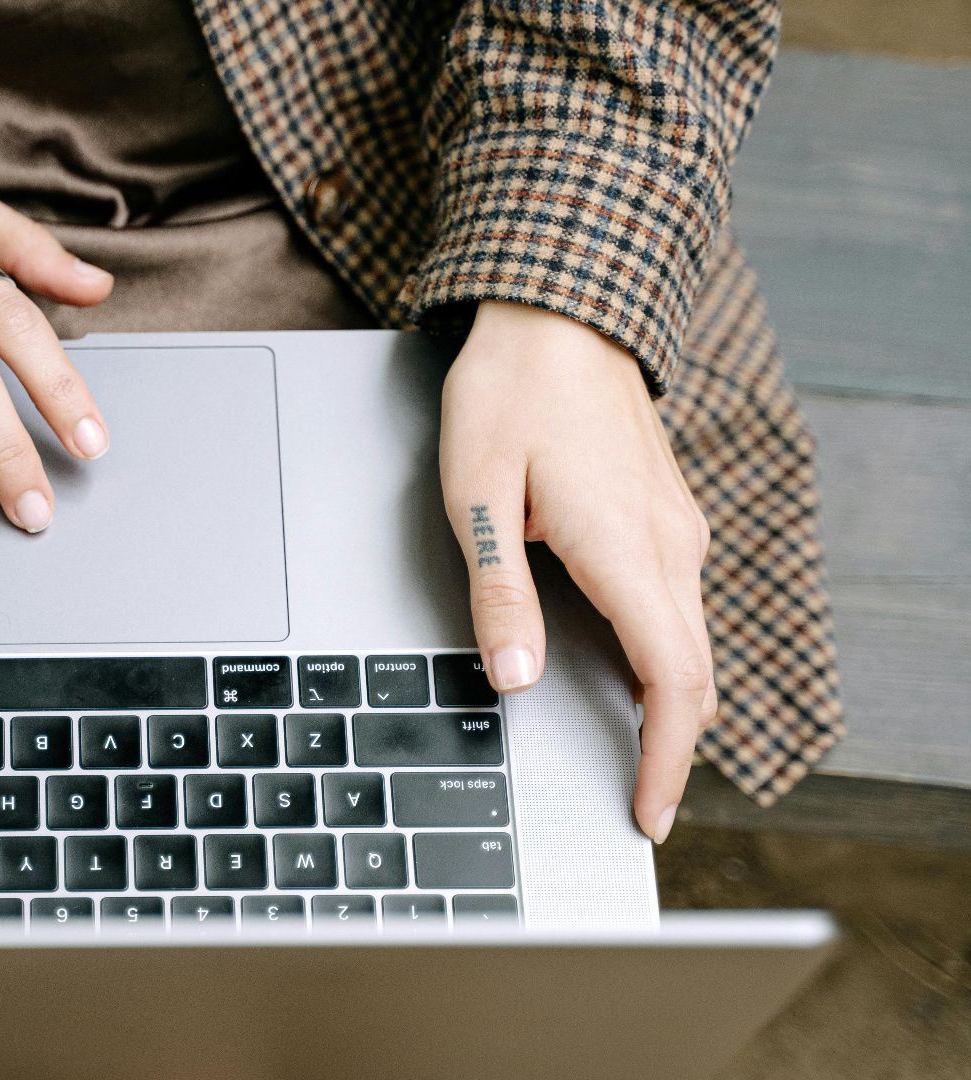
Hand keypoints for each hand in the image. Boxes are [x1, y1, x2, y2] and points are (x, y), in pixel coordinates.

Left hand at [439, 301, 716, 842]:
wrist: (559, 309)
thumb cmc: (511, 391)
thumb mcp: (478, 494)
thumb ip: (499, 591)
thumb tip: (514, 677)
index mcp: (627, 548)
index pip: (673, 681)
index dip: (664, 758)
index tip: (648, 810)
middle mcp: (671, 543)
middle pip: (694, 673)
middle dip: (671, 746)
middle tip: (638, 800)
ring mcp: (677, 526)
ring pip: (692, 639)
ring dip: (669, 700)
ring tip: (632, 750)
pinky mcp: (666, 512)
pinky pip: (679, 604)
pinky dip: (666, 655)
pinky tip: (629, 671)